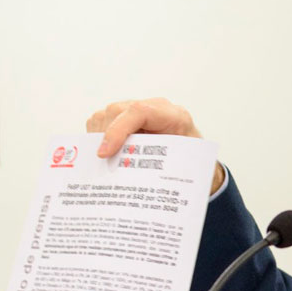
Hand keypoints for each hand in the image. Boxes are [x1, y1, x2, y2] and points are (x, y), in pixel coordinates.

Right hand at [86, 98, 225, 193]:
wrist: (194, 158)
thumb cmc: (189, 163)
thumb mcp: (181, 167)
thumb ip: (160, 168)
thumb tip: (132, 183)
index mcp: (174, 116)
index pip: (140, 111)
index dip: (118, 130)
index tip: (105, 153)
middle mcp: (155, 108)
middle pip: (117, 111)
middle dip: (104, 138)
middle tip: (103, 163)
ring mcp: (139, 110)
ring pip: (105, 115)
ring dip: (98, 138)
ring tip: (107, 160)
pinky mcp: (126, 117)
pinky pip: (101, 122)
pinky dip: (97, 138)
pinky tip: (106, 154)